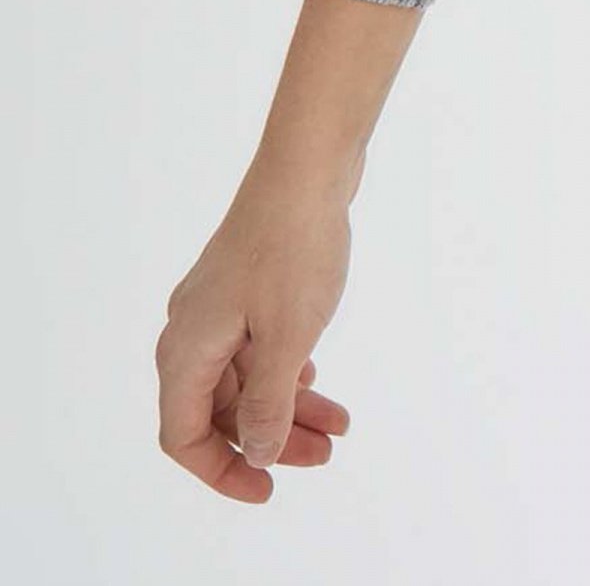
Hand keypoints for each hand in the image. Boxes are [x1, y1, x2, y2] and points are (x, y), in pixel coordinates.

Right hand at [156, 178, 354, 499]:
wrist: (307, 166)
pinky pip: (256, 345)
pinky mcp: (244, 285)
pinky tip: (316, 372)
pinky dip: (285, 367)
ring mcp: (217, 306)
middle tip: (324, 454)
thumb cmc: (294, 247)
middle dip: (270, 438)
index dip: (222, 471)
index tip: (267, 489)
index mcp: (186, 350)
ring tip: (339, 423)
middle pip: (218, 410)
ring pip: (243, 377)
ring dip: (288, 403)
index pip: (184, 437)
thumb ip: (268, 403)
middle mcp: (191, 331)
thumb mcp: (287, 339)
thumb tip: (258, 451)